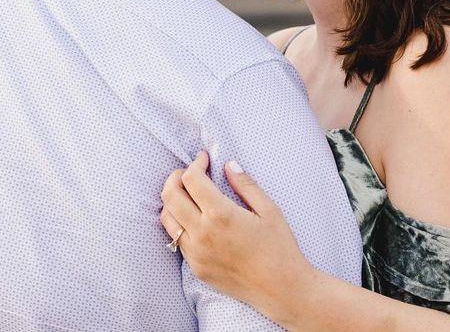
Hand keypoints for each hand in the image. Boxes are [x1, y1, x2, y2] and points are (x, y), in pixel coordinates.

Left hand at [159, 151, 312, 313]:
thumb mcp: (269, 209)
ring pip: (167, 219)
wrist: (282, 290)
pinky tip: (195, 219)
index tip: (205, 158)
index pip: (191, 179)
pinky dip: (179, 224)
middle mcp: (202, 234)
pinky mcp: (197, 269)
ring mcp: (196, 254)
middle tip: (192, 172)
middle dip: (176, 176)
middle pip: (170, 195)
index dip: (195, 162)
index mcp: (221, 215)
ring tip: (189, 194)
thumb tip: (227, 165)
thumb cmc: (279, 247)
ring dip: (173, 200)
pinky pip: (176, 240)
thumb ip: (246, 184)